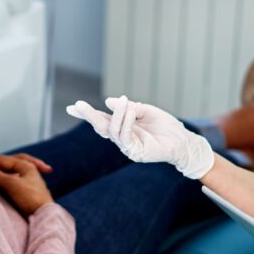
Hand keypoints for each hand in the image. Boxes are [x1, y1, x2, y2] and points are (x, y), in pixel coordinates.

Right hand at [0, 154, 53, 216]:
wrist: (43, 216)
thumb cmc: (30, 198)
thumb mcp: (12, 184)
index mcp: (26, 165)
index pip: (3, 160)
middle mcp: (27, 170)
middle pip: (6, 164)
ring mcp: (25, 180)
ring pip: (7, 173)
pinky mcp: (24, 191)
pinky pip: (8, 182)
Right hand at [66, 95, 213, 178]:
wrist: (182, 140)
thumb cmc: (165, 126)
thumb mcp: (145, 110)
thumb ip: (128, 107)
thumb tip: (109, 101)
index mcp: (123, 126)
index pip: (102, 119)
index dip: (87, 114)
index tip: (72, 107)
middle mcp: (122, 137)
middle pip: (101, 127)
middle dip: (89, 116)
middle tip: (78, 105)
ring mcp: (127, 146)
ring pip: (113, 131)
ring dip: (116, 115)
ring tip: (123, 101)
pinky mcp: (135, 153)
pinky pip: (126, 137)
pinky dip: (126, 123)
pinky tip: (130, 111)